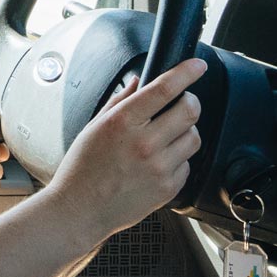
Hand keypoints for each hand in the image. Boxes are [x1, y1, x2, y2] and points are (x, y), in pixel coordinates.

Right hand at [46, 58, 206, 245]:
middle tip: (182, 103)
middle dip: (190, 101)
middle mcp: (144, 144)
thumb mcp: (94, 127)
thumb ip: (120, 101)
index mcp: (123, 122)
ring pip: (194, 137)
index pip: (165, 89)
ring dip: (185, 131)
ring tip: (165, 138)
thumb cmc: (82, 170)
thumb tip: (138, 82)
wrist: (79, 211)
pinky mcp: (167, 188)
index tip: (197, 65)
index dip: (186, 72)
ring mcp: (158, 168)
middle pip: (190, 111)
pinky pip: (187, 164)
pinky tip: (158, 163)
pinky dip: (178, 159)